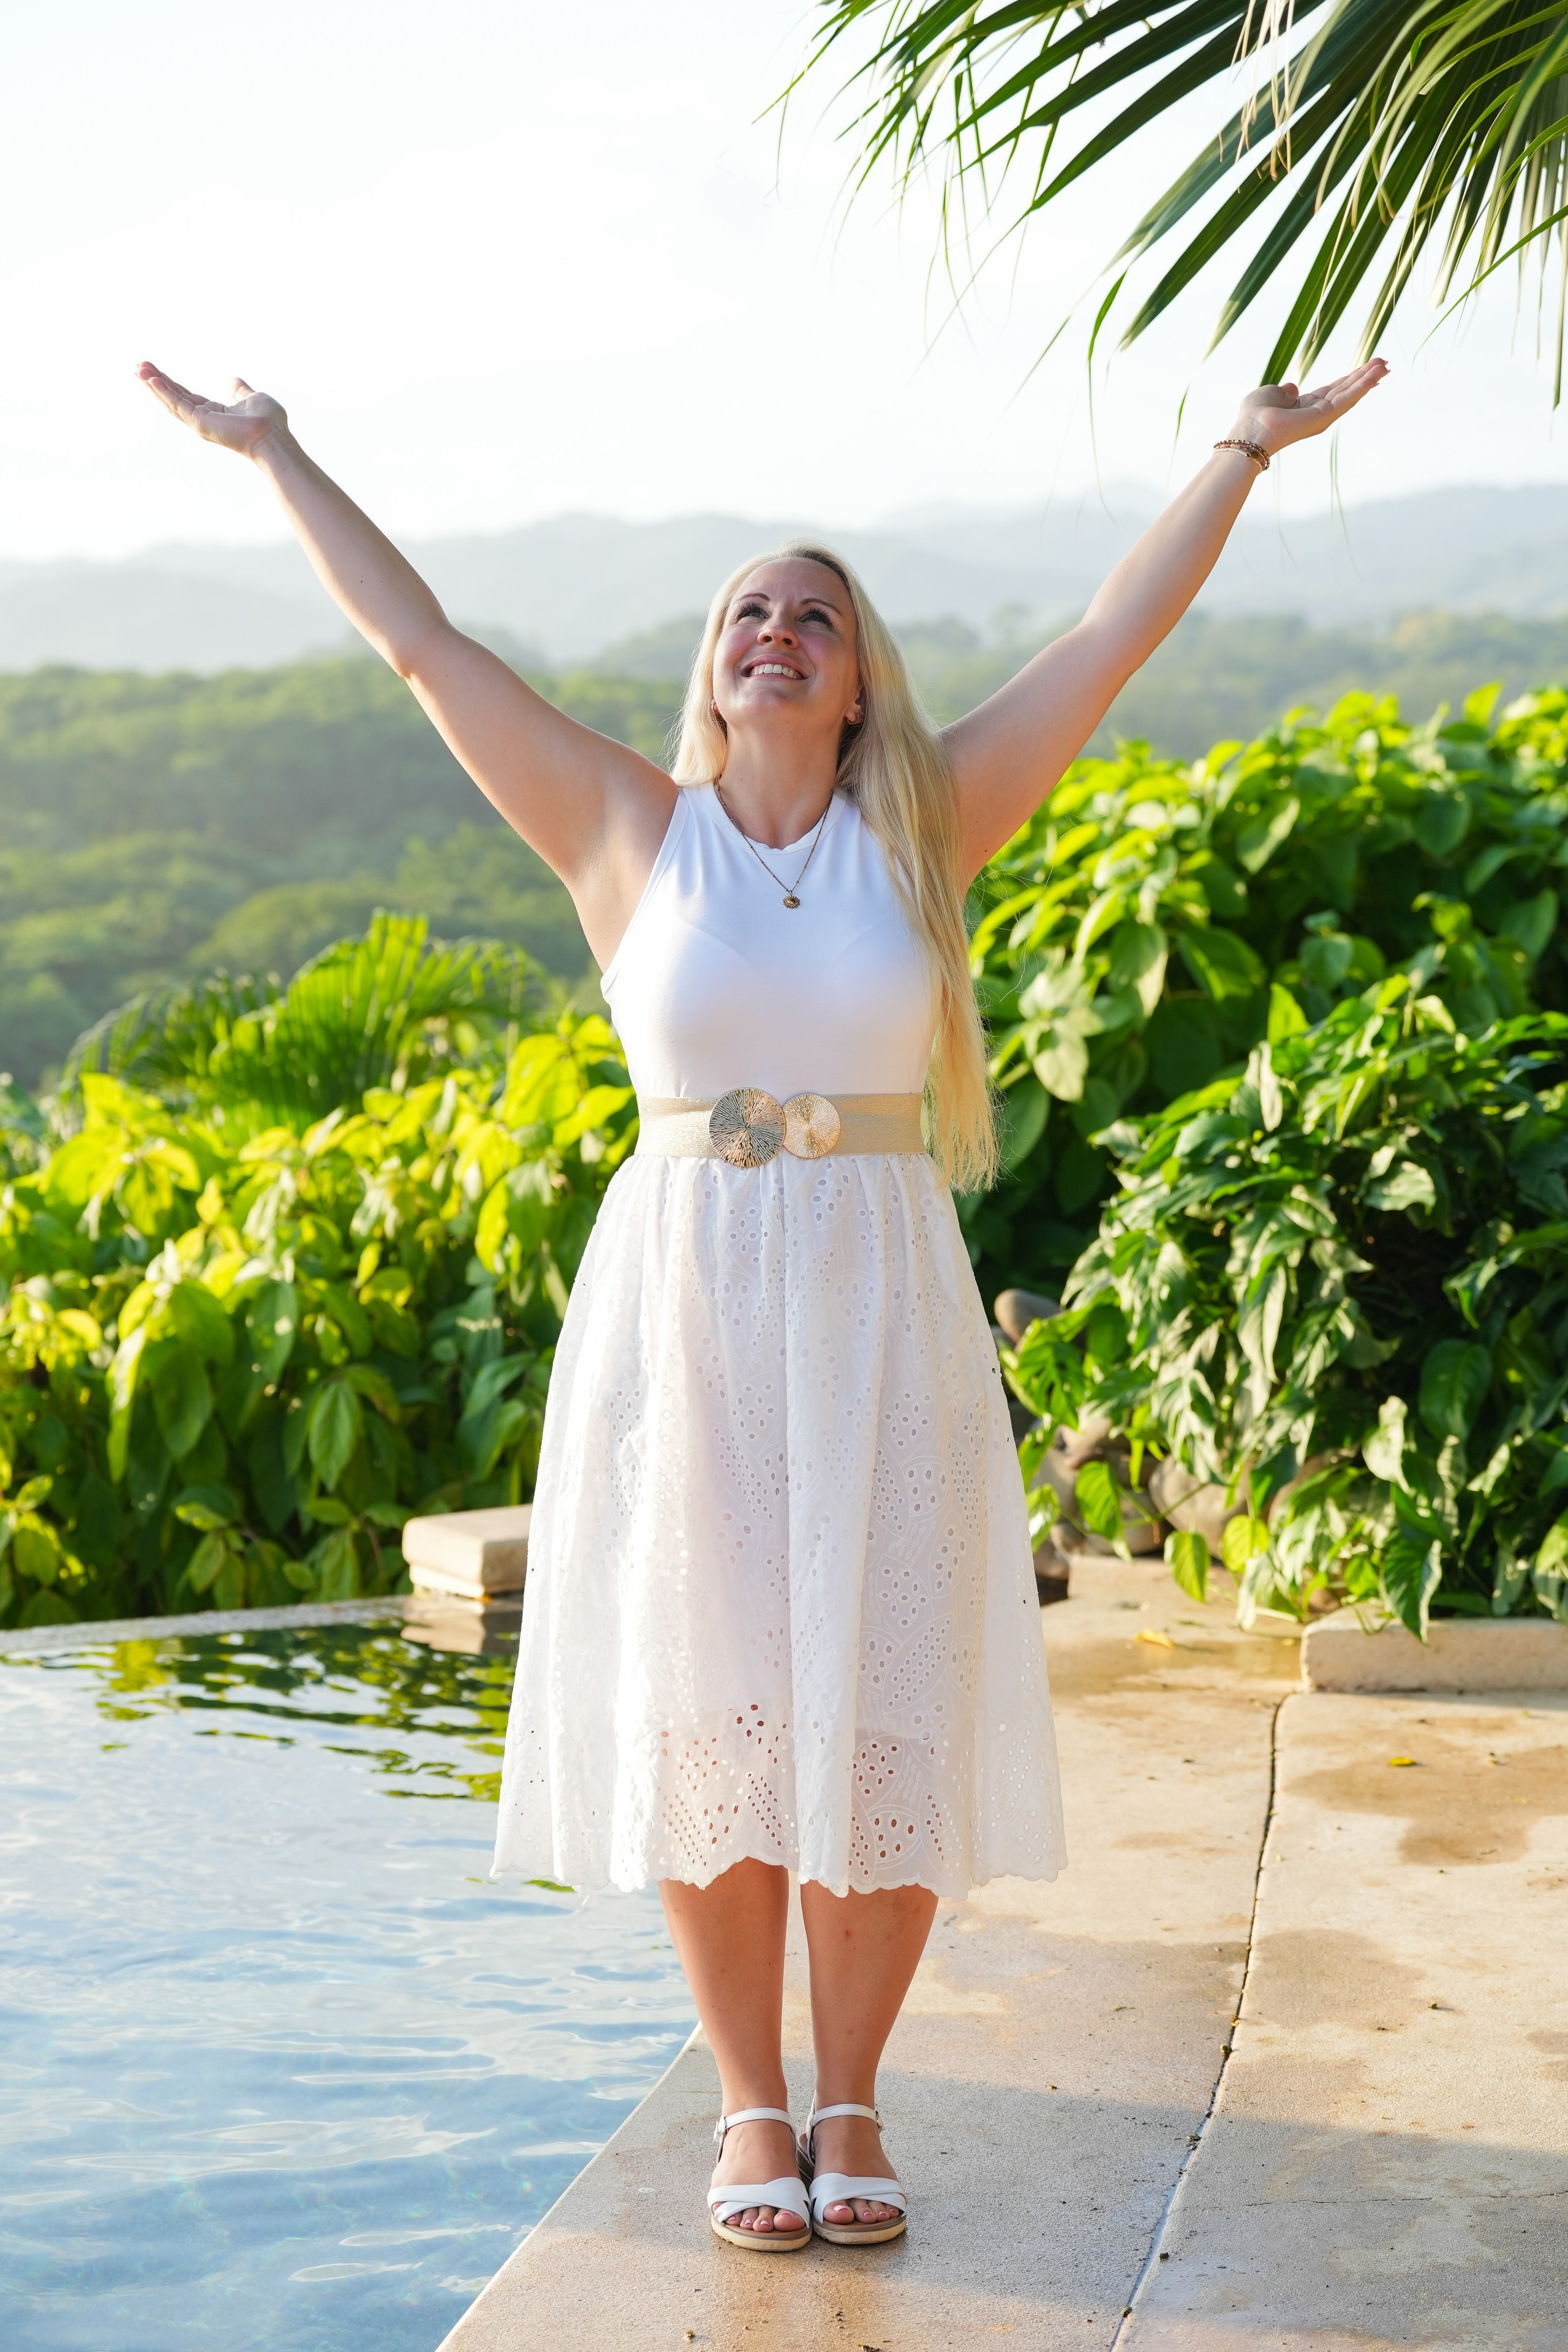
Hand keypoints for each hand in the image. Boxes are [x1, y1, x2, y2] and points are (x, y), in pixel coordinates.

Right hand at [137, 362, 287, 458]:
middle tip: (138, 365)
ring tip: (138, 368)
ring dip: (154, 384)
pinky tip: (151, 379)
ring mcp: (201, 423)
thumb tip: (232, 379)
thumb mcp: (251, 397)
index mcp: (213, 413)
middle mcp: (203, 420)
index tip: (153, 368)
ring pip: (171, 402)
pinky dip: (164, 392)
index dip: (169, 383)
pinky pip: (178, 405)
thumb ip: (239, 390)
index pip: (185, 396)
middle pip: (173, 398)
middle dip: (155, 381)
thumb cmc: (269, 422)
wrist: (274, 437)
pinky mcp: (201, 423)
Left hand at [1230, 359, 1387, 456]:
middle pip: (1346, 390)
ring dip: (1369, 378)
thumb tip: (1292, 387)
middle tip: (1385, 362)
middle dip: (1365, 376)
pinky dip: (1362, 386)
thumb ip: (1284, 391)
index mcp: (1304, 406)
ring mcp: (1322, 416)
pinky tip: (1376, 375)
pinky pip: (1347, 398)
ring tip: (1386, 364)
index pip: (1333, 390)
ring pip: (1350, 393)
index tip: (1366, 367)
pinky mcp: (1325, 417)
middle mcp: (1316, 412)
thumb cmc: (1254, 414)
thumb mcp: (1270, 394)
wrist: (1250, 431)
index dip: (1349, 378)